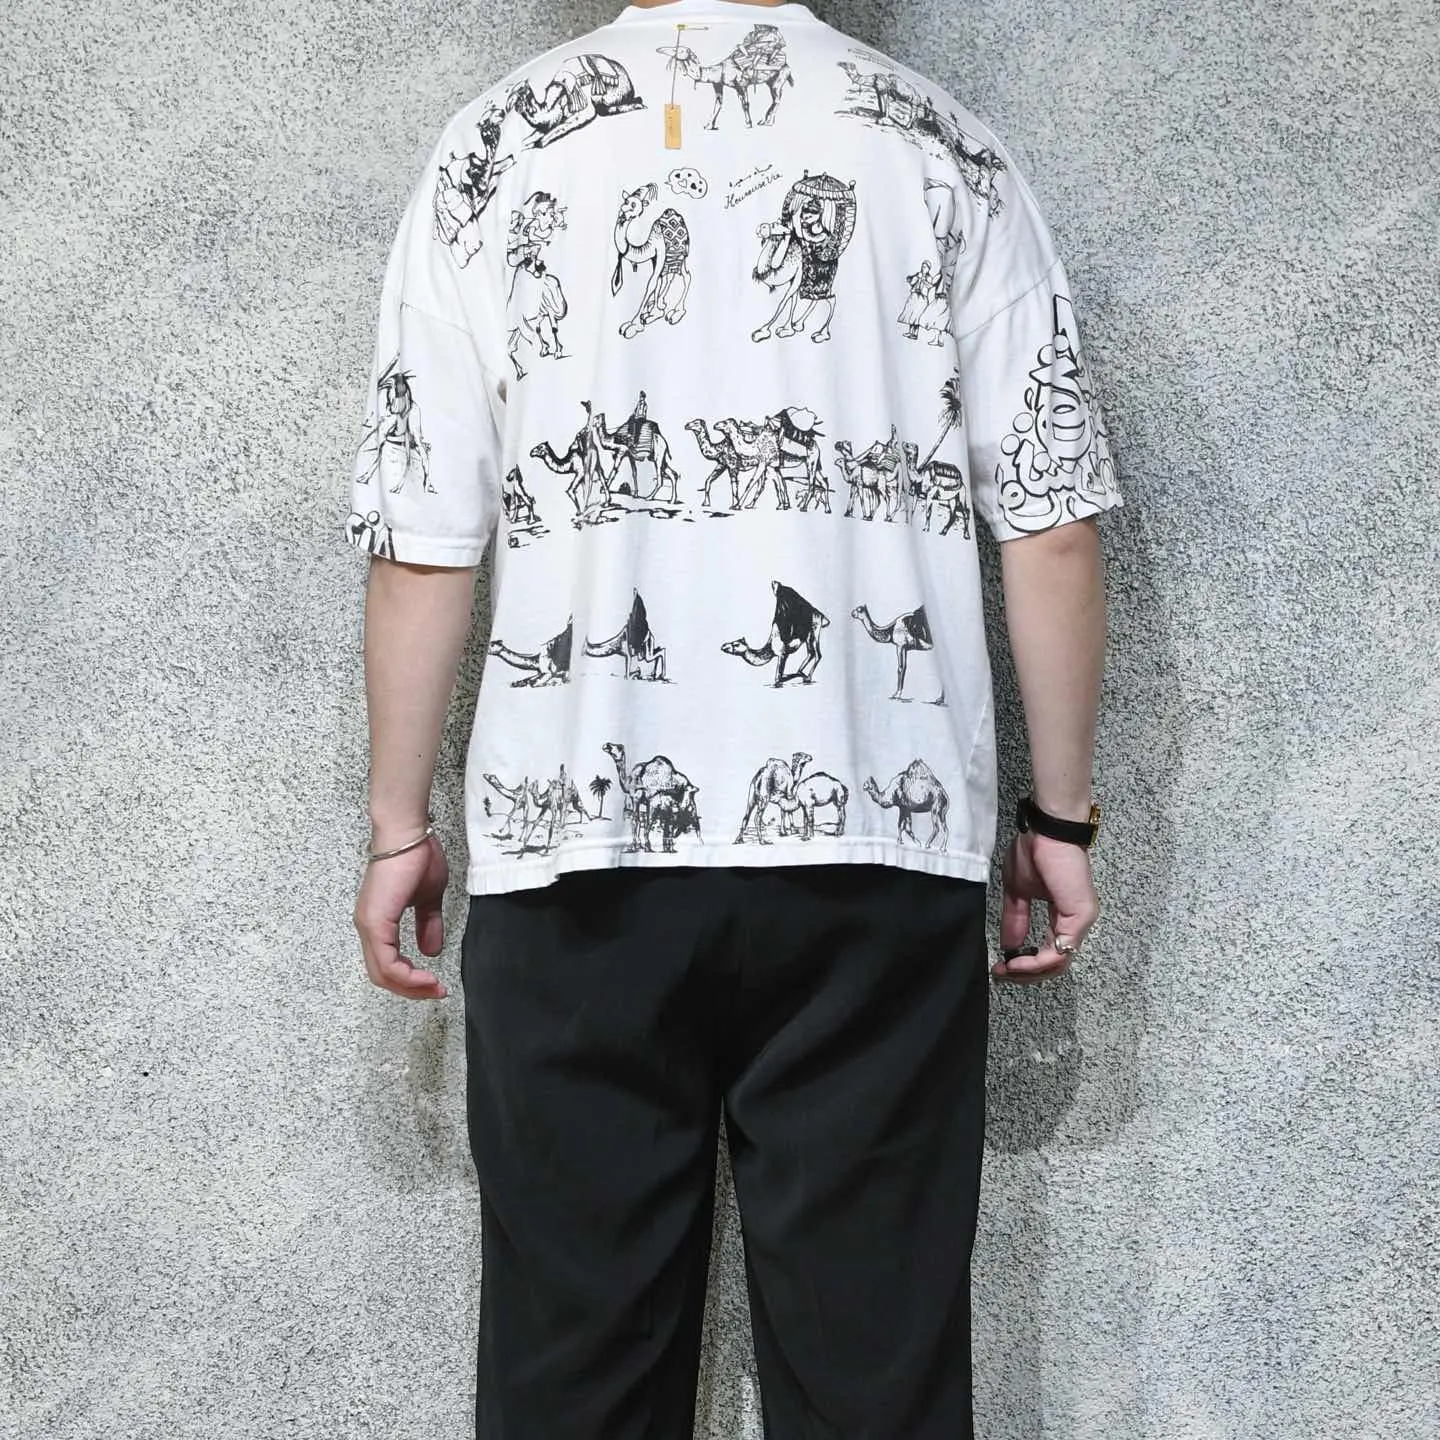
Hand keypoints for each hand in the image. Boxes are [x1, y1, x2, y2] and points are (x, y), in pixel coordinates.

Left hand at [352, 834, 450, 999]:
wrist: (408, 834)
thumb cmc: (416, 856)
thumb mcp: (428, 898)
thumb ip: (428, 925)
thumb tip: (431, 950)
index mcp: (377, 921)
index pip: (387, 964)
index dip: (411, 980)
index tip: (435, 983)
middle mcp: (368, 926)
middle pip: (382, 975)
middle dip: (411, 989)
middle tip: (435, 992)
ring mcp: (369, 925)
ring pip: (383, 973)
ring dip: (410, 986)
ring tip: (433, 987)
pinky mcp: (375, 922)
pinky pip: (387, 961)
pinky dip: (406, 975)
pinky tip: (425, 976)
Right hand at [993, 831, 1099, 984]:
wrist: (1047, 830)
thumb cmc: (1035, 851)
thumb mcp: (1017, 892)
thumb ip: (1015, 919)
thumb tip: (1008, 945)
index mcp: (1064, 915)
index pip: (1050, 951)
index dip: (1025, 963)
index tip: (1001, 965)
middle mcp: (1076, 922)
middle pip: (1056, 964)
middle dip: (1026, 973)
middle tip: (1003, 974)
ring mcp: (1081, 921)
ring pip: (1059, 962)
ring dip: (1030, 970)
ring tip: (1008, 969)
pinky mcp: (1080, 917)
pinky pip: (1059, 951)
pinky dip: (1037, 961)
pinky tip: (1018, 960)